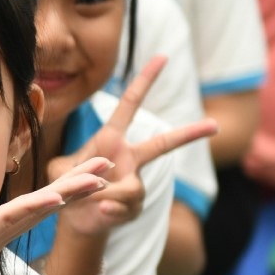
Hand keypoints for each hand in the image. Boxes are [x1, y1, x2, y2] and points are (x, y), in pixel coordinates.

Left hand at [48, 56, 217, 236]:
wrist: (74, 218)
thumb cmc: (67, 185)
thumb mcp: (59, 171)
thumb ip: (73, 171)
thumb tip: (100, 181)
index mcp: (111, 140)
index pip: (130, 105)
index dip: (145, 81)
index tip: (162, 57)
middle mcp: (129, 159)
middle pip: (163, 144)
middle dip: (189, 134)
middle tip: (215, 125)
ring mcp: (135, 183)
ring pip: (130, 188)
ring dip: (104, 195)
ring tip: (88, 200)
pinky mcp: (134, 207)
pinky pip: (123, 208)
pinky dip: (108, 211)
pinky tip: (100, 212)